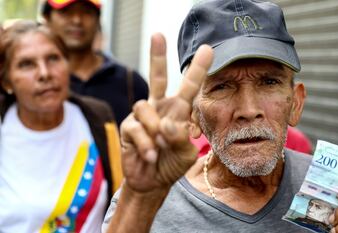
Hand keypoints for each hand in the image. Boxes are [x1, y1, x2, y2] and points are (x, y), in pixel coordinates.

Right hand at [120, 33, 212, 192]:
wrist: (152, 182)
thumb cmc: (171, 164)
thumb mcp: (185, 153)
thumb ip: (181, 138)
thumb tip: (166, 123)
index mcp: (178, 110)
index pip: (189, 87)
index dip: (197, 69)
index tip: (207, 49)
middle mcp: (160, 108)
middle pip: (157, 77)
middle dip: (157, 56)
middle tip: (157, 34)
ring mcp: (142, 117)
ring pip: (145, 107)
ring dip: (155, 129)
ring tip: (160, 146)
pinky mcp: (128, 128)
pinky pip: (137, 128)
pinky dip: (146, 144)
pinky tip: (151, 155)